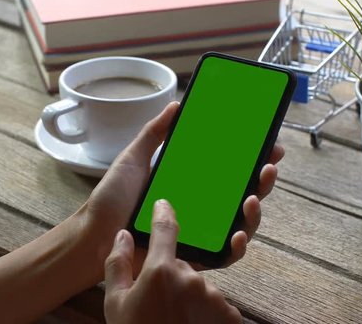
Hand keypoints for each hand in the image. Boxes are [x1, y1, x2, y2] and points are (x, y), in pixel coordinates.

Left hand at [83, 102, 284, 270]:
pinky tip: (238, 234)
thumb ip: (154, 133)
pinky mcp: (192, 255)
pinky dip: (237, 247)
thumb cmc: (112, 198)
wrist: (93, 233)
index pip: (228, 170)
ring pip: (239, 224)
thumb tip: (177, 105)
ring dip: (255, 213)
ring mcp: (198, 232)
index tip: (268, 144)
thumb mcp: (133, 158)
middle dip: (262, 181)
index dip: (251, 159)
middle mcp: (199, 207)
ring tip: (253, 198)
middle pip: (241, 195)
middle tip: (268, 167)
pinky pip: (222, 255)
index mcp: (189, 183)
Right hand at [104, 200, 240, 323]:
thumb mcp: (115, 303)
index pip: (166, 229)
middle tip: (156, 302)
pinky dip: (205, 312)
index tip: (164, 203)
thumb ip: (117, 264)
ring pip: (199, 285)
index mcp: (161, 271)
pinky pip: (215, 303)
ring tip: (173, 320)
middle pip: (181, 265)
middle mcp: (191, 278)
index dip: (164, 214)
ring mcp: (214, 296)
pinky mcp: (229, 314)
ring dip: (189, 296)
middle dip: (171, 277)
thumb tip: (122, 235)